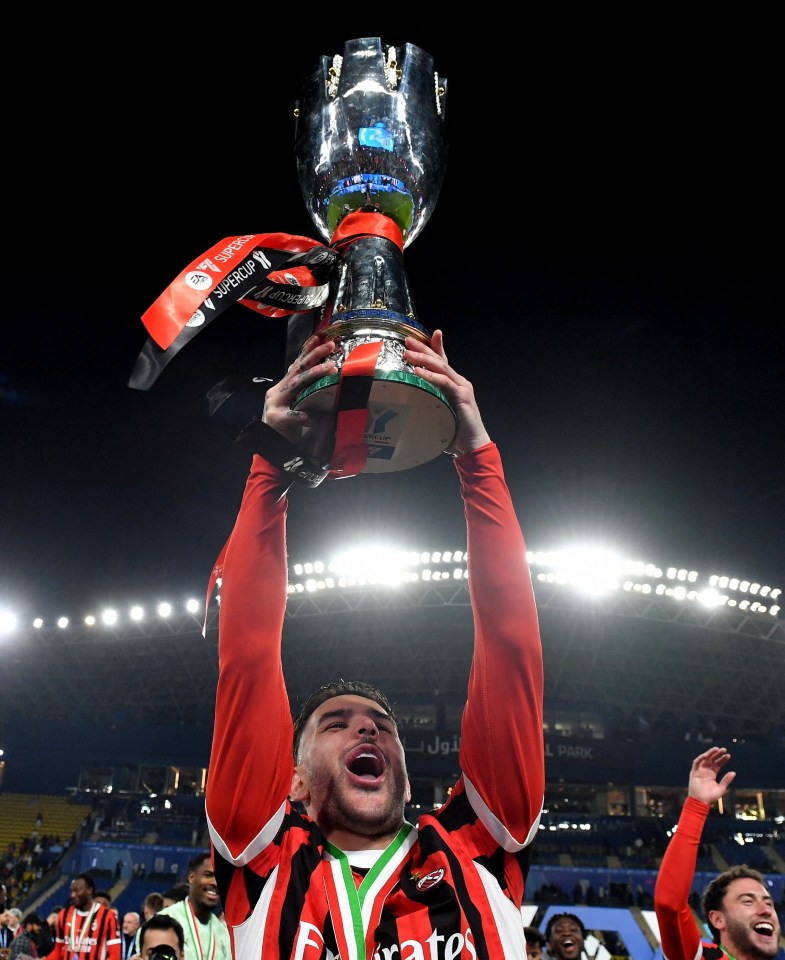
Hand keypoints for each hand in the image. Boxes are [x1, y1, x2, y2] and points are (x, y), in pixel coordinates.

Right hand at [262, 335, 336, 459]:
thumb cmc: (288, 427)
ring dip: (314, 374)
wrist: (270, 447)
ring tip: (330, 367)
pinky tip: (318, 419)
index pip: (296, 364)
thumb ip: (307, 394)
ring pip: (296, 384)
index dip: (308, 349)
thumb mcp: (297, 406)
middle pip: (298, 368)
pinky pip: (295, 415)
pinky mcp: (275, 418)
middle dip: (314, 355)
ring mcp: (274, 403)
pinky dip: (308, 417)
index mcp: (283, 386)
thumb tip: (328, 384)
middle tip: (331, 345)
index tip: (321, 336)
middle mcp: (277, 390)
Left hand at [404, 330, 490, 455]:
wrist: (473, 446)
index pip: (442, 361)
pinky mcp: (463, 396)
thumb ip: (428, 404)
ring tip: (408, 353)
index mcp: (454, 385)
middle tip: (407, 340)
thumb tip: (407, 404)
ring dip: (423, 359)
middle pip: (439, 360)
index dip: (434, 347)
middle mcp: (459, 382)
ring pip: (441, 367)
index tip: (419, 337)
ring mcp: (462, 387)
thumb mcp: (438, 413)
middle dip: (423, 348)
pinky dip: (430, 376)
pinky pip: (444, 382)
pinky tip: (418, 371)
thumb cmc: (454, 433)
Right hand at [688, 746, 735, 806]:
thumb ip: (726, 780)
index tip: (728, 755)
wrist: (701, 802)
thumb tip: (734, 772)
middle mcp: (706, 771)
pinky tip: (707, 755)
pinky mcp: (694, 772)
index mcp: (712, 774)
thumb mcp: (721, 788)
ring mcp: (699, 771)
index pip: (718, 764)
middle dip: (717, 754)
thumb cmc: (711, 797)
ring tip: (716, 749)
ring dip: (710, 753)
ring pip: (704, 759)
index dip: (722, 759)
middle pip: (712, 760)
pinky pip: (696, 763)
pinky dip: (700, 758)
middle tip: (724, 749)